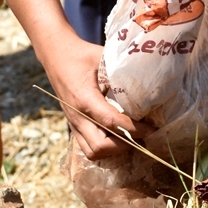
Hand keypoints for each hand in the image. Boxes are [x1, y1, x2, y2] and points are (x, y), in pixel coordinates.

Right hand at [39, 33, 152, 160]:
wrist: (56, 56)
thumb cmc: (81, 55)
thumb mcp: (102, 58)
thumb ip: (122, 72)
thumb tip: (148, 82)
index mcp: (84, 98)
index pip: (110, 122)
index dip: (133, 129)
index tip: (152, 128)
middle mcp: (77, 116)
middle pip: (100, 146)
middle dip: (123, 145)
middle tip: (141, 134)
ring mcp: (73, 123)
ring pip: (92, 152)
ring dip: (113, 149)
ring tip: (130, 137)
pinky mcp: (73, 125)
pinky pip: (88, 147)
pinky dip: (105, 147)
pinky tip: (117, 136)